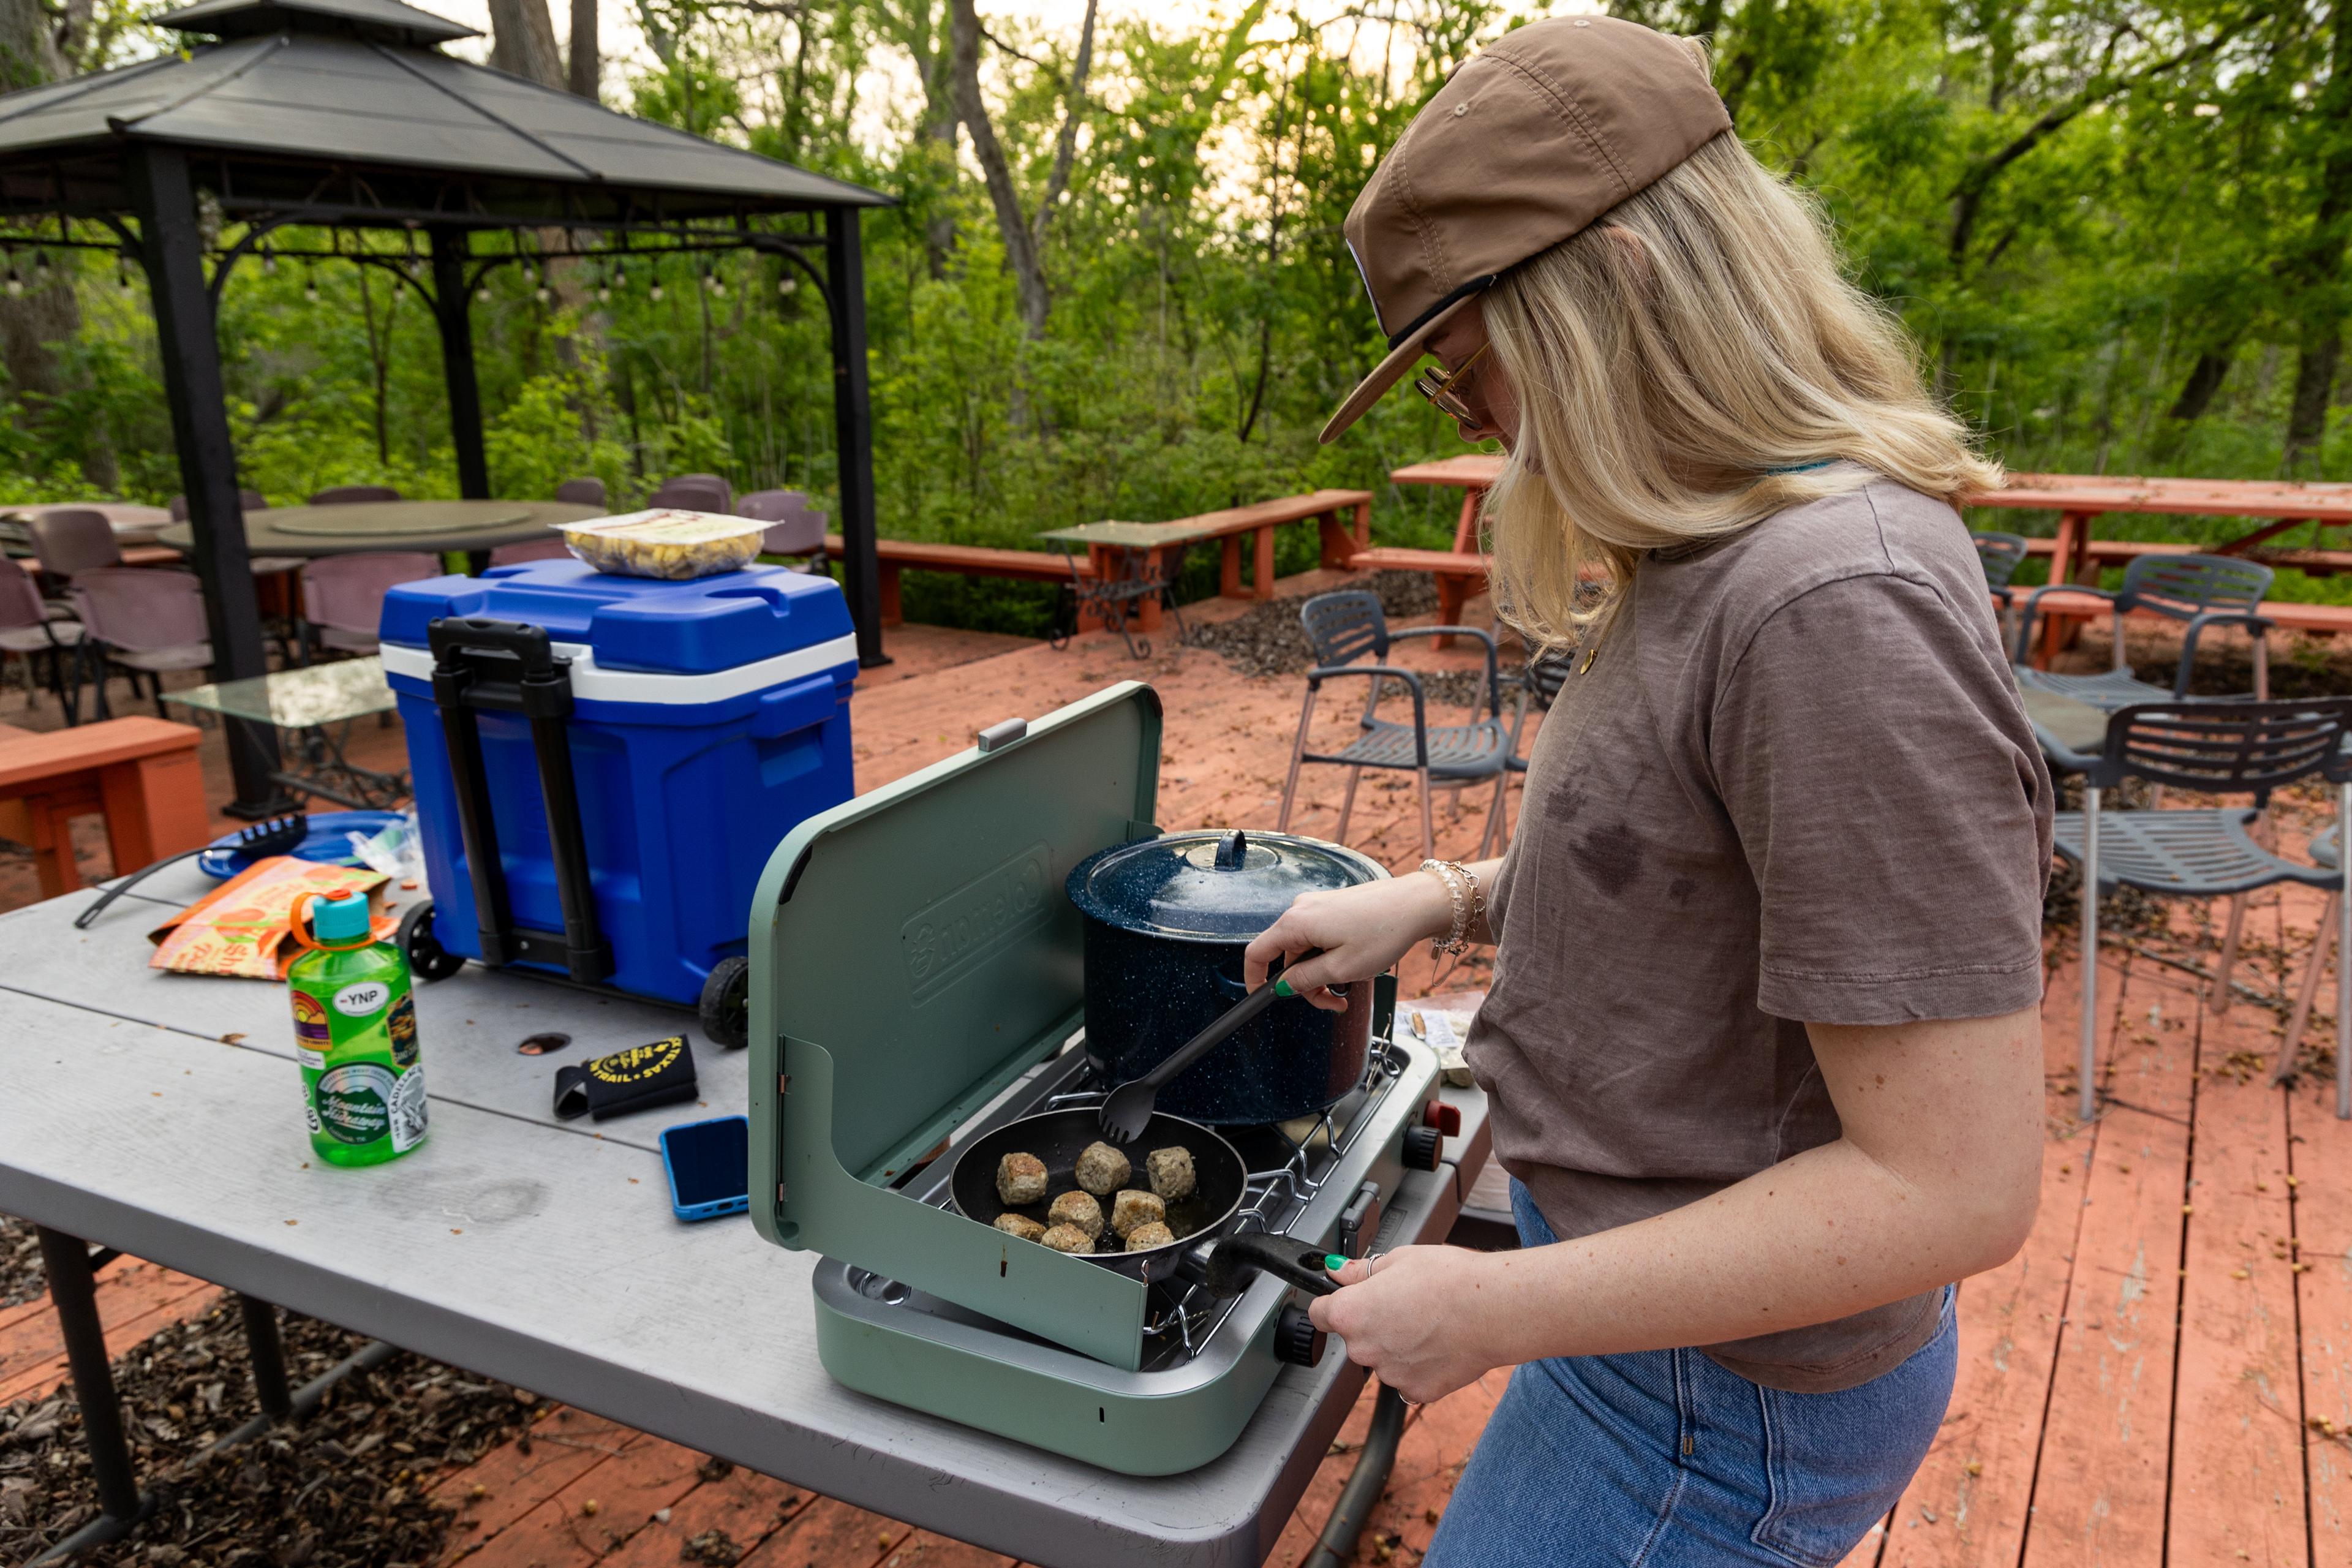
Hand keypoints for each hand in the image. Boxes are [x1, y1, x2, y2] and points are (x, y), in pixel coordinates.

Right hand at [1242, 874, 1449, 1010]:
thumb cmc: (1382, 932)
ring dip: (1321, 973)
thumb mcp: (1341, 968)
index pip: (1256, 953)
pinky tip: (1354, 964)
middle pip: (1285, 956)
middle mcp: (1300, 910)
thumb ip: (1305, 980)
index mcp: (1295, 923)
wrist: (1415, 904)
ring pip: (1305, 949)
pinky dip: (1330, 956)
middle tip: (1334, 1002)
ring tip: (1350, 985)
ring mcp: (1317, 906)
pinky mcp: (1332, 906)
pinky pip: (1319, 937)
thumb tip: (1282, 987)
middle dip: (1305, 984)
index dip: (1254, 979)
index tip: (1263, 998)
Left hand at [1310, 1246, 1501, 1403]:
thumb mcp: (1399, 1259)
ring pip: (1383, 1358)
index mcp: (1351, 1313)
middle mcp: (1363, 1349)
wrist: (1493, 1311)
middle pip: (1354, 1337)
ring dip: (1396, 1345)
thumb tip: (1337, 1271)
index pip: (1320, 1313)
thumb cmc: (1450, 1280)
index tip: (1343, 1298)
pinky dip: (1418, 1365)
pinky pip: (1407, 1377)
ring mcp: (1389, 1375)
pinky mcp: (1415, 1391)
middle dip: (1372, 1323)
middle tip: (1404, 1304)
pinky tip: (1438, 1344)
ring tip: (1428, 1322)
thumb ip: (1360, 1271)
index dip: (1331, 1302)